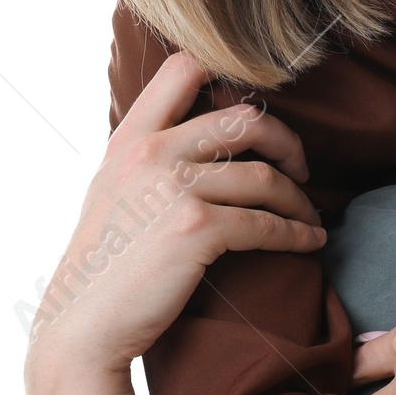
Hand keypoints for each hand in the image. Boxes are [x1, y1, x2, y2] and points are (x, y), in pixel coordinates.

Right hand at [28, 51, 324, 376]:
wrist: (84, 325)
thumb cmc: (106, 265)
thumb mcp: (114, 191)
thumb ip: (149, 156)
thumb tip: (203, 136)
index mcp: (130, 138)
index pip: (184, 69)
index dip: (233, 73)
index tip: (264, 112)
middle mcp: (151, 153)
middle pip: (245, 120)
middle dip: (287, 142)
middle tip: (300, 169)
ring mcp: (173, 188)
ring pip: (265, 177)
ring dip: (298, 199)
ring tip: (309, 215)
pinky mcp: (196, 229)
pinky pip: (267, 223)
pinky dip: (297, 233)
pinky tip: (310, 240)